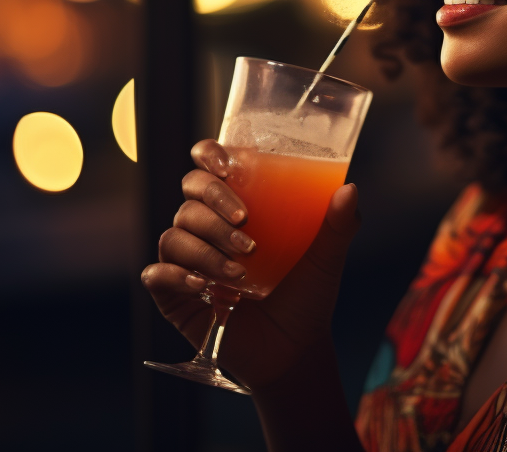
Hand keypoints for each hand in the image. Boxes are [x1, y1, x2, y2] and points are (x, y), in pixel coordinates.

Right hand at [141, 139, 360, 390]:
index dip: (208, 155)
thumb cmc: (307, 298)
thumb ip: (338, 225)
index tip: (227, 165)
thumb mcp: (326, 259)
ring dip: (207, 249)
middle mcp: (207, 229)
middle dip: (214, 202)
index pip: (208, 166)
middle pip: (190, 195)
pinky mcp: (173, 295)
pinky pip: (157, 274)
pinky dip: (176, 275)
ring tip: (242, 272)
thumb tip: (350, 190)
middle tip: (246, 223)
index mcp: (236, 208)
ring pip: (176, 235)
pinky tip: (204, 287)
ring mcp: (188, 261)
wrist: (293, 352)